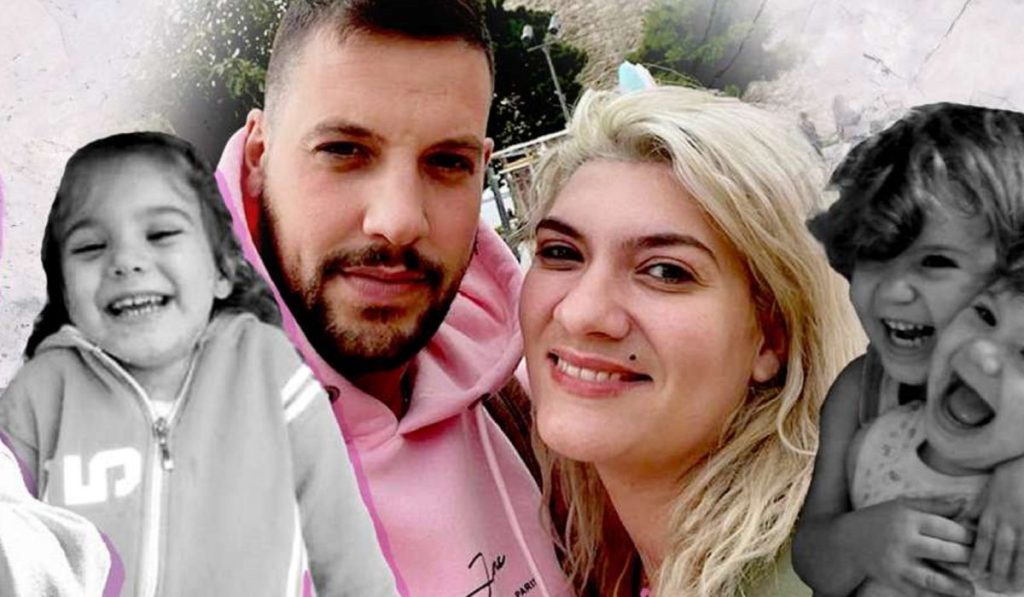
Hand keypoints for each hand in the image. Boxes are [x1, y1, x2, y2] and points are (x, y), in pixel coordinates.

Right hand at [846, 497, 974, 596]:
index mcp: (908, 519)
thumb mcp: (902, 505)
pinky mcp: (893, 580)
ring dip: (955, 586)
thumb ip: (934, 505)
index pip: (946, 528)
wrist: (846, 542)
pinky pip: (918, 591)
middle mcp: (904, 542)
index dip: (967, 535)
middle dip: (966, 558)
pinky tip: (947, 595)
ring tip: (969, 590)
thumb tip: (964, 503)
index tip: (977, 539)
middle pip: (944, 552)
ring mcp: (898, 564)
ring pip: (933, 578)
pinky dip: (935, 595)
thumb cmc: (878, 520)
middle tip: (978, 562)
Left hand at [970, 456, 1023, 591]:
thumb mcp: (986, 493)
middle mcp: (1008, 520)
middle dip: (998, 571)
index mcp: (992, 513)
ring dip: (1018, 571)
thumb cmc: (1008, 477)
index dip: (978, 558)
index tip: (974, 574)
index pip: (983, 540)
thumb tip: (959, 524)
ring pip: (1022, 552)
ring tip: (1014, 587)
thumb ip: (974, 511)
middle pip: (1002, 551)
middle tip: (995, 588)